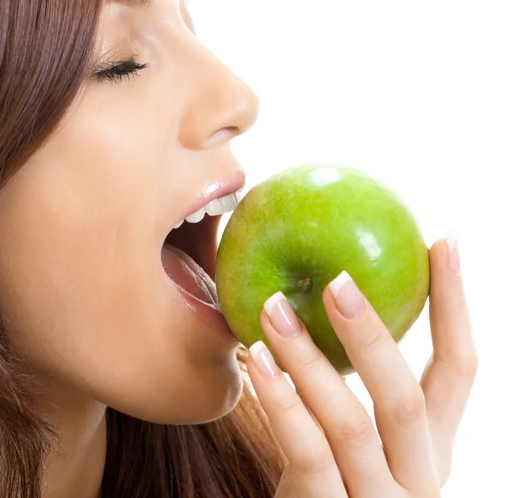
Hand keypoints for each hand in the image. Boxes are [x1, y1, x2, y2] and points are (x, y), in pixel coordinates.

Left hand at [246, 238, 477, 496]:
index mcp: (431, 445)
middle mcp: (418, 475)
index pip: (459, 368)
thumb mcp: (356, 435)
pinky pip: (308, 452)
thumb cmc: (330, 477)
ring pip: (351, 422)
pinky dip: (281, 401)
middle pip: (406, 398)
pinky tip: (256, 359)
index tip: (443, 240)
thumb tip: (322, 286)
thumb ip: (351, 382)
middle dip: (373, 333)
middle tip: (338, 279)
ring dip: (309, 358)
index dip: (456, 304)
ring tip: (273, 307)